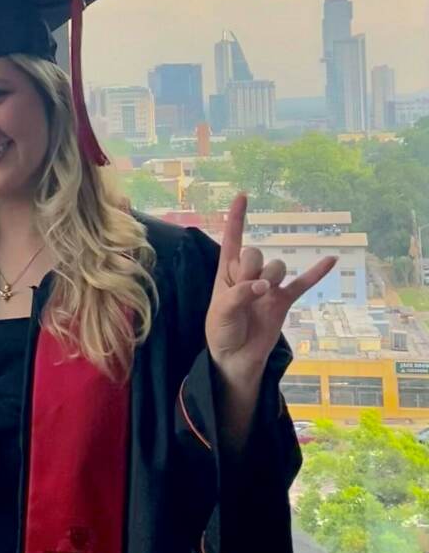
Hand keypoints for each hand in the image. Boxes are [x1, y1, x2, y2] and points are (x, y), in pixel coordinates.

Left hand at [205, 193, 335, 378]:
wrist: (236, 356)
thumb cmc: (221, 331)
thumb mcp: (221, 311)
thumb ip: (240, 294)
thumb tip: (264, 287)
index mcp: (227, 272)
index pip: (232, 239)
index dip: (236, 218)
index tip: (242, 195)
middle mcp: (249, 275)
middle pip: (256, 253)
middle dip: (251, 267)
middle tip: (245, 289)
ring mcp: (269, 286)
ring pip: (277, 266)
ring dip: (270, 277)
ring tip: (260, 297)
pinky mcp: (283, 300)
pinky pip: (303, 283)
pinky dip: (317, 272)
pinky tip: (332, 260)